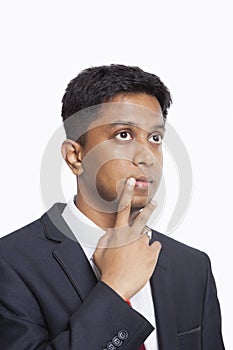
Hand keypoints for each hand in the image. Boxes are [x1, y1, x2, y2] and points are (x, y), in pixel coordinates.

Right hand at [93, 178, 161, 299]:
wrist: (117, 287)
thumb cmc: (107, 271)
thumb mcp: (99, 253)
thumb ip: (105, 239)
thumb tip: (109, 231)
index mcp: (119, 233)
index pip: (123, 208)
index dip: (127, 192)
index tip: (131, 182)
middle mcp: (132, 236)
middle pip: (143, 216)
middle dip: (149, 207)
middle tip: (153, 203)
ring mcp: (144, 245)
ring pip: (148, 236)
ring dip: (144, 241)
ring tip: (137, 253)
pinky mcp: (152, 255)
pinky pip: (155, 248)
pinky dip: (151, 251)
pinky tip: (144, 260)